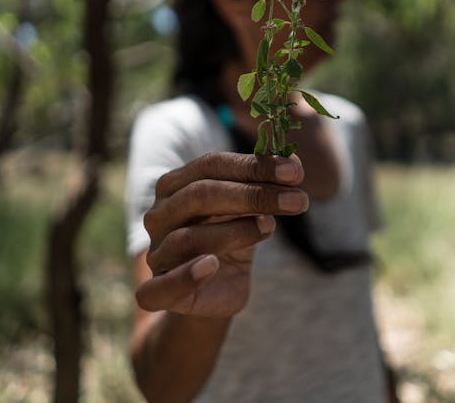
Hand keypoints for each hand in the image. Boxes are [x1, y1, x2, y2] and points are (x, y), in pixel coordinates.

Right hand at [135, 152, 306, 316]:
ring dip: (235, 231)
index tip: (296, 171)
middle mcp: (160, 214)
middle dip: (253, 195)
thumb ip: (262, 185)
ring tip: (269, 228)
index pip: (211, 165)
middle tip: (298, 200)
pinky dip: (186, 275)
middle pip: (201, 195)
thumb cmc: (233, 238)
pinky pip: (160, 286)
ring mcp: (156, 252)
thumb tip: (292, 162)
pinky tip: (212, 265)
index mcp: (176, 185)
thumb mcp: (249, 210)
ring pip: (188, 237)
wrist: (216, 291)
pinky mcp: (157, 291)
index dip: (254, 165)